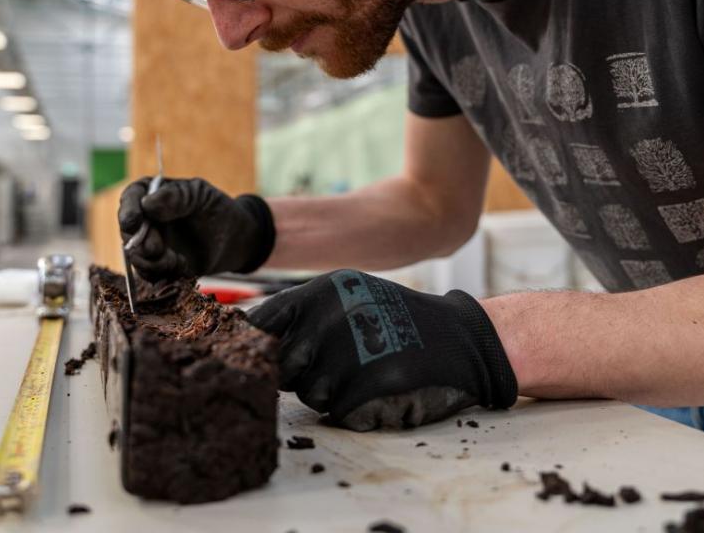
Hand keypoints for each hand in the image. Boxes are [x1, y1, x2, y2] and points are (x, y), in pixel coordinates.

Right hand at [118, 177, 274, 279]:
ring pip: (136, 257)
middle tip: (157, 249)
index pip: (130, 199)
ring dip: (152, 263)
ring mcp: (150, 244)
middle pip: (128, 232)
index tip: (133, 222)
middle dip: (140, 244)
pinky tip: (182, 267)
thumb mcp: (199, 195)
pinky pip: (150, 275)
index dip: (128, 211)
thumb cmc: (216, 208)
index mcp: (151, 195)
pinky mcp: (158, 266)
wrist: (234, 238)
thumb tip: (147, 205)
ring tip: (176, 261)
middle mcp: (145, 220)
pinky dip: (163, 275)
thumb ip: (176, 196)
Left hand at [247, 269, 517, 430]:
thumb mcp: (345, 297)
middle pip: (280, 367)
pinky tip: (378, 384)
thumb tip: (247, 337)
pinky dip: (354, 407)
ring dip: (330, 390)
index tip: (256, 358)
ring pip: (309, 393)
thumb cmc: (393, 318)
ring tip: (365, 368)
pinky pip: (338, 411)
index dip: (254, 347)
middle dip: (299, 373)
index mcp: (319, 292)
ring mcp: (348, 352)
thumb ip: (299, 315)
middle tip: (336, 362)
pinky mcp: (368, 385)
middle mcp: (328, 318)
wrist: (457, 336)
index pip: (260, 324)